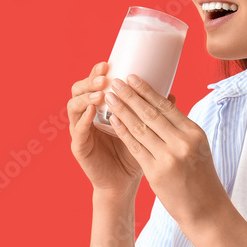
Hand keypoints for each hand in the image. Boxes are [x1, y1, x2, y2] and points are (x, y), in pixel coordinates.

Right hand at [67, 62, 176, 199]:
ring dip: (86, 96)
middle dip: (89, 80)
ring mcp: (80, 131)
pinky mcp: (79, 148)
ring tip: (100, 91)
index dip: (97, 72)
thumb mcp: (143, 130)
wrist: (123, 184)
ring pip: (73, 106)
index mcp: (98, 108)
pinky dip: (84, 119)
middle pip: (79, 90)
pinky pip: (78, 130)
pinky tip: (92, 110)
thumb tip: (172, 94)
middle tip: (103, 75)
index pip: (93, 83)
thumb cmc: (134, 155)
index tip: (108, 62)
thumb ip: (152, 112)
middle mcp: (86, 116)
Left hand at [103, 73, 228, 230]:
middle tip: (116, 81)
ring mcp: (169, 157)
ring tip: (109, 97)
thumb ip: (181, 130)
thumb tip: (165, 106)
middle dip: (131, 95)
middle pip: (151, 113)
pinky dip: (123, 131)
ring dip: (122, 110)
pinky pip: (135, 147)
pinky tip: (112, 120)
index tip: (132, 77)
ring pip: (140, 127)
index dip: (147, 91)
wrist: (206, 211)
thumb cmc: (201, 179)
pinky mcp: (156, 173)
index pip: (167, 106)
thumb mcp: (198, 148)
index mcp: (194, 133)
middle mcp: (183, 142)